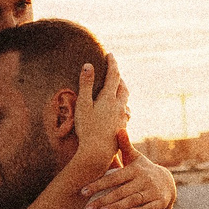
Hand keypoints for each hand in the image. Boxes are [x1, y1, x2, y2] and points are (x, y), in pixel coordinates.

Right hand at [68, 60, 131, 177]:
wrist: (97, 153)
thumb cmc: (87, 129)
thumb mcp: (83, 105)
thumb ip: (86, 84)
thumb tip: (88, 65)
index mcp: (109, 98)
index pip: (114, 75)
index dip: (112, 63)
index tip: (110, 54)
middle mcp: (119, 106)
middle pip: (123, 86)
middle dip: (118, 76)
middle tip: (113, 69)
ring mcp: (122, 117)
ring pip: (125, 99)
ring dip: (122, 90)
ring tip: (117, 87)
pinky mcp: (122, 128)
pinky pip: (125, 111)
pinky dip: (122, 104)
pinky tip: (120, 109)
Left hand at [85, 145, 177, 208]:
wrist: (167, 183)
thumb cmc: (143, 170)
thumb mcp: (136, 158)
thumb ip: (125, 146)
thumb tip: (119, 129)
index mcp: (135, 169)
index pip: (113, 178)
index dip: (98, 185)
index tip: (83, 191)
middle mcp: (144, 180)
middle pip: (120, 191)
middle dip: (103, 200)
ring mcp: (153, 191)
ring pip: (132, 200)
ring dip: (118, 207)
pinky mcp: (160, 202)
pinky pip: (149, 208)